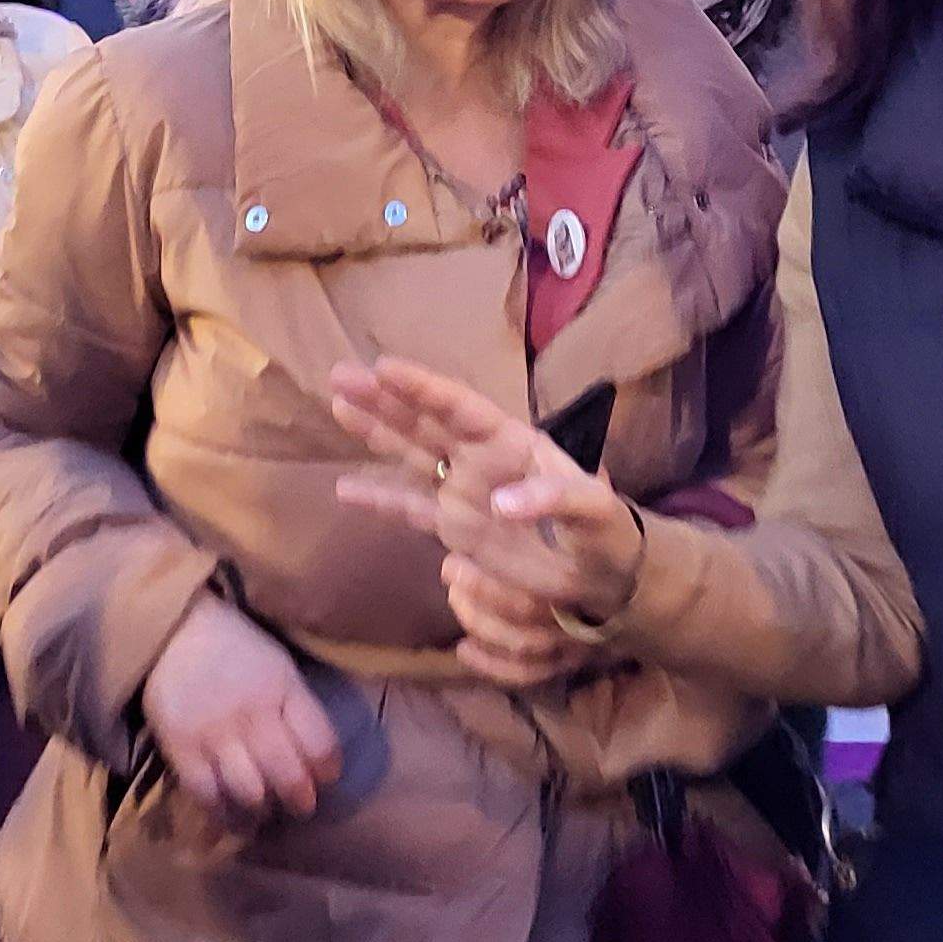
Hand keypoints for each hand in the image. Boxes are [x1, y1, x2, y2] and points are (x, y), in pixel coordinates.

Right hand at [140, 595, 342, 824]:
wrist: (174, 631)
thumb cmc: (235, 649)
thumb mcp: (279, 665)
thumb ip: (297, 707)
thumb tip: (316, 757)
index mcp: (283, 688)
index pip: (320, 742)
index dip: (328, 768)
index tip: (326, 778)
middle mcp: (252, 714)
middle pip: (288, 774)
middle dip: (301, 799)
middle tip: (301, 806)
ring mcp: (215, 733)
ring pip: (250, 791)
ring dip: (263, 808)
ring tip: (265, 812)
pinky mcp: (181, 747)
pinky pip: (207, 793)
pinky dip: (222, 811)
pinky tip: (230, 814)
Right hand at [329, 358, 644, 685]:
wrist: (602, 573)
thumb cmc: (605, 531)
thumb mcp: (594, 510)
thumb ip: (552, 499)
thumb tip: (499, 504)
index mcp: (512, 442)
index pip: (461, 408)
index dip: (423, 388)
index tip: (385, 368)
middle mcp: (480, 459)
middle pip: (425, 421)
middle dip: (384, 399)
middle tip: (340, 374)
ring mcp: (463, 490)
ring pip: (410, 453)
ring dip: (375, 431)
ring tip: (337, 403)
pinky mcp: (454, 526)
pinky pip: (409, 507)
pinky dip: (378, 499)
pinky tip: (343, 489)